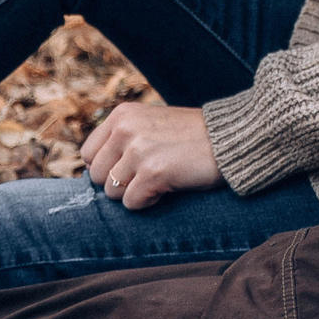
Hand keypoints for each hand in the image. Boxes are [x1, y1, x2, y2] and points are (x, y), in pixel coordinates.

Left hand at [80, 101, 220, 209]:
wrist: (231, 139)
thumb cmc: (191, 137)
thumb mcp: (149, 125)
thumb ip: (121, 139)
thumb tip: (92, 172)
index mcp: (122, 115)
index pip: (88, 154)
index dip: (107, 167)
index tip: (130, 168)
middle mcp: (125, 129)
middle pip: (97, 176)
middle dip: (119, 183)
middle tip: (147, 175)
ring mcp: (138, 150)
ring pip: (112, 192)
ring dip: (134, 193)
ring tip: (159, 178)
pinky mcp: (153, 172)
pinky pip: (131, 203)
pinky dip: (148, 202)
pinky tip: (167, 186)